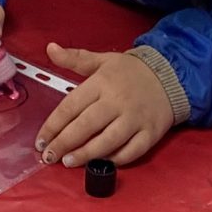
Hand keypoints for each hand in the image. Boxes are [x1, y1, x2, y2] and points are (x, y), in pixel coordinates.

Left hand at [35, 45, 178, 167]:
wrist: (170, 75)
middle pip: (86, 126)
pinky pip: (132, 151)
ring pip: (107, 141)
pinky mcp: (151, 133)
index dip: (53, 126)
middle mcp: (117, 101)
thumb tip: (50, 48)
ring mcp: (135, 119)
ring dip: (86, 154)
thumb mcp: (101, 60)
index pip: (70, 106)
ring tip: (69, 162)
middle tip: (50, 156)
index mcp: (101, 83)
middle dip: (64, 143)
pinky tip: (100, 163)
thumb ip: (74, 58)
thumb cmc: (131, 72)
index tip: (41, 140)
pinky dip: (115, 160)